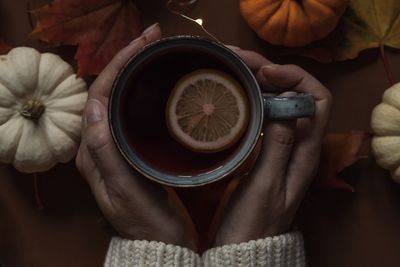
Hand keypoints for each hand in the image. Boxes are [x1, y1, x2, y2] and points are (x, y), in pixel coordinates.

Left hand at [75, 24, 197, 250]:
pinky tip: (160, 82)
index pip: (98, 95)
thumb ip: (104, 151)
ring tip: (156, 52)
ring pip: (122, 98)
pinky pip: (134, 111)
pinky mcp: (135, 149)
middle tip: (152, 39)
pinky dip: (145, 90)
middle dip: (127, 60)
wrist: (161, 243)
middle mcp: (101, 144)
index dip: (118, 64)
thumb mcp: (123, 189)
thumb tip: (94, 104)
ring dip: (136, 72)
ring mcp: (118, 146)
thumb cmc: (146, 221)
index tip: (142, 42)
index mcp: (93, 152)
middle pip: (108, 91)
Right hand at [212, 47, 331, 245]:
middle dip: (271, 71)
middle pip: (295, 95)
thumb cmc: (254, 223)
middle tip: (238, 58)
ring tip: (231, 65)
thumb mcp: (267, 188)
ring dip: (258, 80)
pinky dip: (249, 96)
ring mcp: (279, 144)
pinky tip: (231, 90)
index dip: (297, 79)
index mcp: (306, 153)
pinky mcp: (262, 147)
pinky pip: (261, 113)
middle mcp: (297, 143)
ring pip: (277, 101)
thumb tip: (288, 105)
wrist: (241, 246)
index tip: (267, 72)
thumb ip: (279, 148)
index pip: (318, 101)